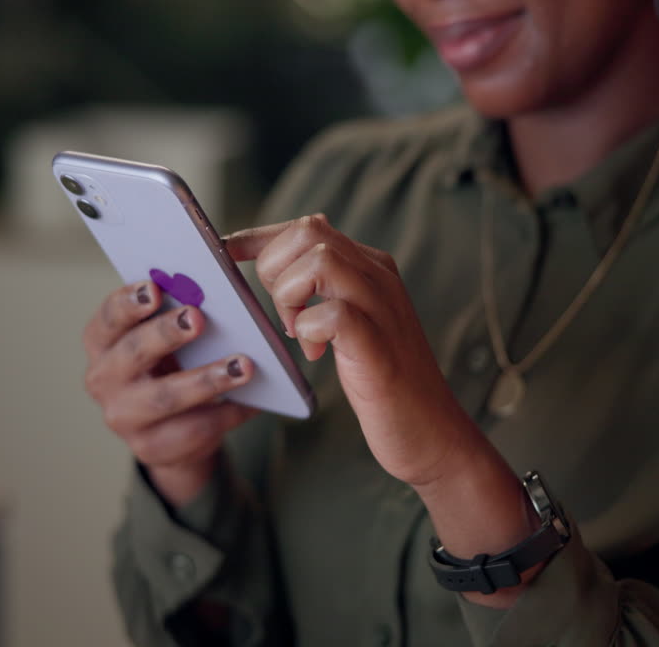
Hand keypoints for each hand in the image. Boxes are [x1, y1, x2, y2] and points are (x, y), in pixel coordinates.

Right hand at [83, 280, 255, 506]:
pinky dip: (227, 412)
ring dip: (206, 380)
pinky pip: (194, 428)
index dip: (128, 303)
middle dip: (165, 333)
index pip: (107, 318)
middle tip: (198, 318)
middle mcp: (103, 380)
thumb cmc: (168, 368)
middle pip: (132, 353)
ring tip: (243, 365)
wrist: (168, 435)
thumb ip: (177, 318)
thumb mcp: (165, 342)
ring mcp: (123, 418)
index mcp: (102, 343)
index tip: (155, 288)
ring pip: (165, 397)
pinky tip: (253, 401)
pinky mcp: (150, 448)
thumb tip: (217, 297)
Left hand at [225, 215, 477, 487]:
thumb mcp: (350, 323)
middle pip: (308, 233)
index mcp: (370, 268)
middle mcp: (378, 278)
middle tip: (282, 314)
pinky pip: (332, 314)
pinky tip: (316, 353)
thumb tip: (280, 266)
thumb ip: (324, 291)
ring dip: (290, 296)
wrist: (431, 432)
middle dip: (275, 270)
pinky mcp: (377, 347)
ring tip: (296, 332)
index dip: (259, 238)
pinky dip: (309, 329)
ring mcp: (382, 308)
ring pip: (319, 261)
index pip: (307, 226)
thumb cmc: (382, 380)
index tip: (226, 254)